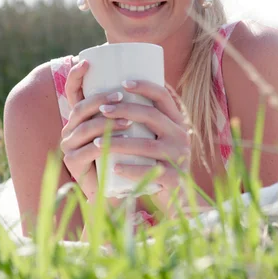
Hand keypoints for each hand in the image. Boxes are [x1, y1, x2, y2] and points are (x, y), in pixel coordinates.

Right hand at [60, 59, 130, 207]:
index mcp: (81, 115)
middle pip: (80, 108)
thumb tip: (157, 75)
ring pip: (85, 129)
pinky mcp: (74, 165)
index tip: (85, 61)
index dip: (75, 75)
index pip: (73, 91)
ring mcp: (70, 146)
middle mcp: (71, 128)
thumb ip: (137, 104)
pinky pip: (86, 153)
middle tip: (122, 95)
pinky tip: (114, 144)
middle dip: (100, 98)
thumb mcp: (131, 124)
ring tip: (128, 122)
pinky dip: (102, 147)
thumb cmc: (128, 151)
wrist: (120, 187)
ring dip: (106, 122)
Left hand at [92, 79, 191, 216]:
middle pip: (151, 116)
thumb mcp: (159, 137)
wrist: (178, 195)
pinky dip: (131, 170)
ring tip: (96, 141)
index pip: (163, 96)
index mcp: (176, 121)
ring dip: (119, 142)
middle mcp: (181, 136)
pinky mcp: (174, 178)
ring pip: (146, 146)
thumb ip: (145, 119)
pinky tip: (114, 168)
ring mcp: (178, 157)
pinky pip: (150, 172)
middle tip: (102, 110)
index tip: (123, 83)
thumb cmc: (158, 160)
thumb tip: (116, 92)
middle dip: (124, 110)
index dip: (144, 86)